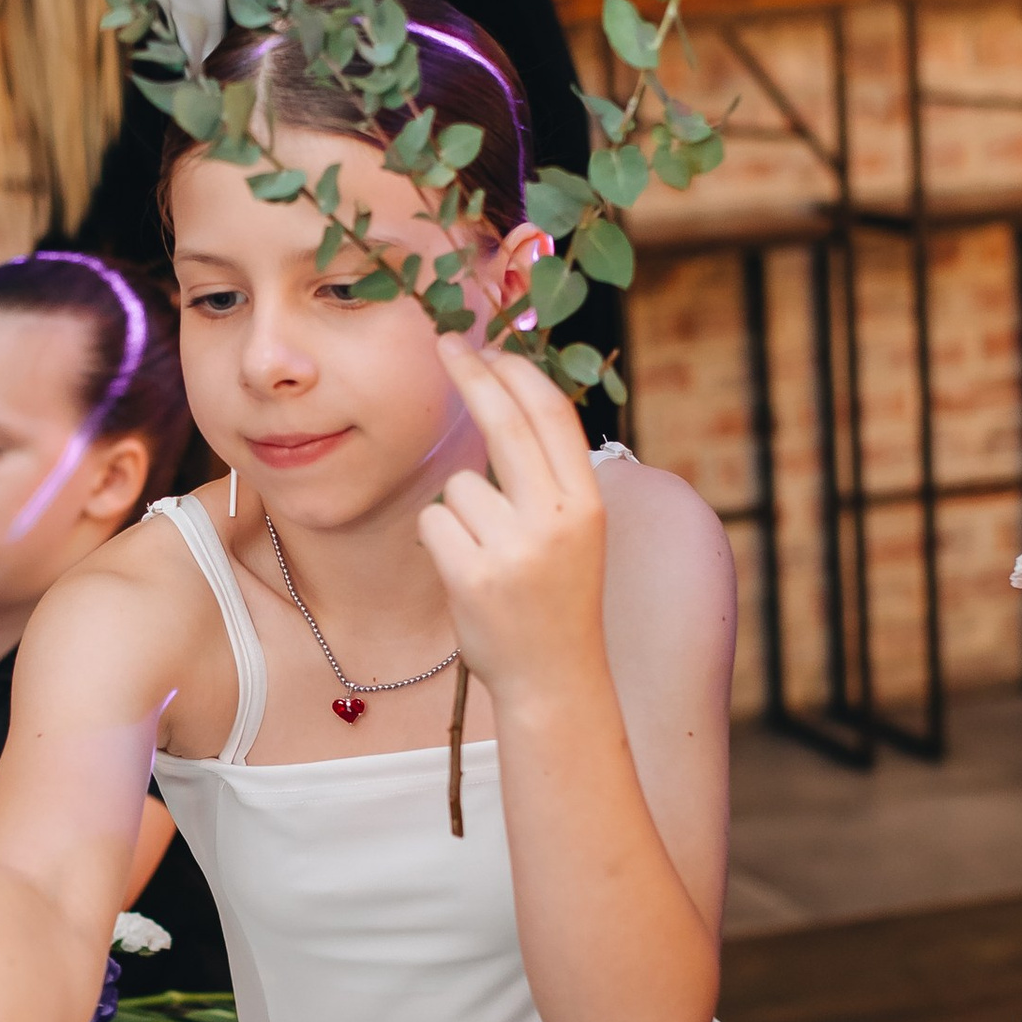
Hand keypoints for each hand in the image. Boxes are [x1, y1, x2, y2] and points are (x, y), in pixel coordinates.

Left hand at [417, 337, 610, 707]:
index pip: (552, 416)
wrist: (553, 678)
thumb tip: (509, 401)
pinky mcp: (473, 575)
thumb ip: (548, 477)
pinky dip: (441, 542)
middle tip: (445, 342)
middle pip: (505, 423)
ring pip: (458, 485)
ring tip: (487, 556)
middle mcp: (557, 520)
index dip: (518, 374)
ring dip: (460, 512)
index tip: (488, 348)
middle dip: (472, 375)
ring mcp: (515, 549)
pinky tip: (467, 574)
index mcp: (587, 503)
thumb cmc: (555, 597)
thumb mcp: (573, 532)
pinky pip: (434, 523)